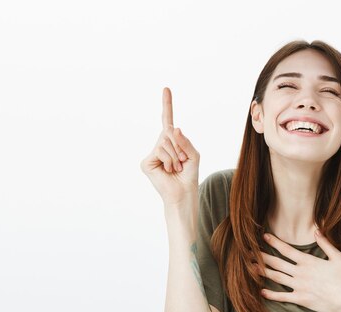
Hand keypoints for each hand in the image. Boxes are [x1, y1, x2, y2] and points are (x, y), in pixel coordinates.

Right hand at [140, 87, 199, 204]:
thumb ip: (185, 141)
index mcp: (171, 142)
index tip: (166, 89)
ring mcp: (152, 154)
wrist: (183, 193)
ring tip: (176, 168)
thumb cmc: (189, 175)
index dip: (167, 105)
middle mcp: (160, 145)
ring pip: (165, 143)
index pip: (168, 120)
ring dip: (176, 157)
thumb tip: (173, 128)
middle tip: (182, 163)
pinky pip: (160, 151)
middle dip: (180, 148)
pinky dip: (169, 161)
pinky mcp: (146, 162)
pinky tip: (168, 171)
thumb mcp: (193, 155)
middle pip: (169, 133)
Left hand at [255, 230, 340, 311]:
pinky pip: (282, 296)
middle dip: (261, 256)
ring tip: (250, 267)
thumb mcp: (338, 256)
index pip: (286, 249)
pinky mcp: (301, 299)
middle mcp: (300, 273)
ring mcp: (299, 286)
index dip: (274, 242)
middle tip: (248, 251)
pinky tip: (261, 291)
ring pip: (276, 277)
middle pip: (276, 262)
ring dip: (262, 272)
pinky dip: (271, 294)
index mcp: (308, 261)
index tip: (263, 236)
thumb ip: (326, 243)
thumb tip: (317, 230)